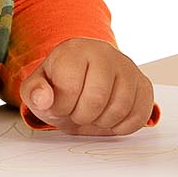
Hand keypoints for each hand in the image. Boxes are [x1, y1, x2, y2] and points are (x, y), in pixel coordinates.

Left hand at [16, 38, 155, 134]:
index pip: (69, 87)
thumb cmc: (61, 85)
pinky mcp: (144, 84)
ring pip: (120, 108)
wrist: (85, 79)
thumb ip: (34, 93)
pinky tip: (109, 117)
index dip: (61, 107)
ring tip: (93, 114)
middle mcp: (105, 53)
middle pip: (97, 99)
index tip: (59, 106)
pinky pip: (139, 115)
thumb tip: (45, 100)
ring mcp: (128, 68)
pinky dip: (121, 126)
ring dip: (102, 122)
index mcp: (75, 50)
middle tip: (76, 112)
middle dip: (82, 116)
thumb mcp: (37, 88)